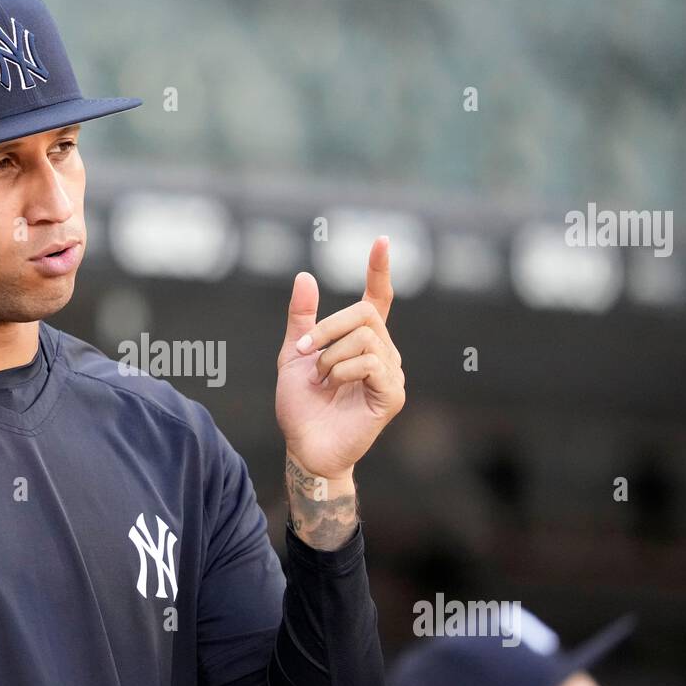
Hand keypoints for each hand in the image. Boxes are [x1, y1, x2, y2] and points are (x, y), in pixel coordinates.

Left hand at [275, 235, 405, 480]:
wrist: (302, 445)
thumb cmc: (300, 405)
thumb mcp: (293, 354)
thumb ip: (301, 318)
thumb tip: (305, 276)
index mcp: (361, 340)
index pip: (378, 298)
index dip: (380, 269)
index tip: (381, 240)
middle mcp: (382, 352)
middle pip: (366, 313)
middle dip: (329, 328)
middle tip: (306, 351)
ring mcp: (391, 374)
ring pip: (366, 338)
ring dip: (331, 355)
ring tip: (320, 379)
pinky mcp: (392, 395)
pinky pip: (370, 363)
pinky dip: (342, 370)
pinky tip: (333, 387)